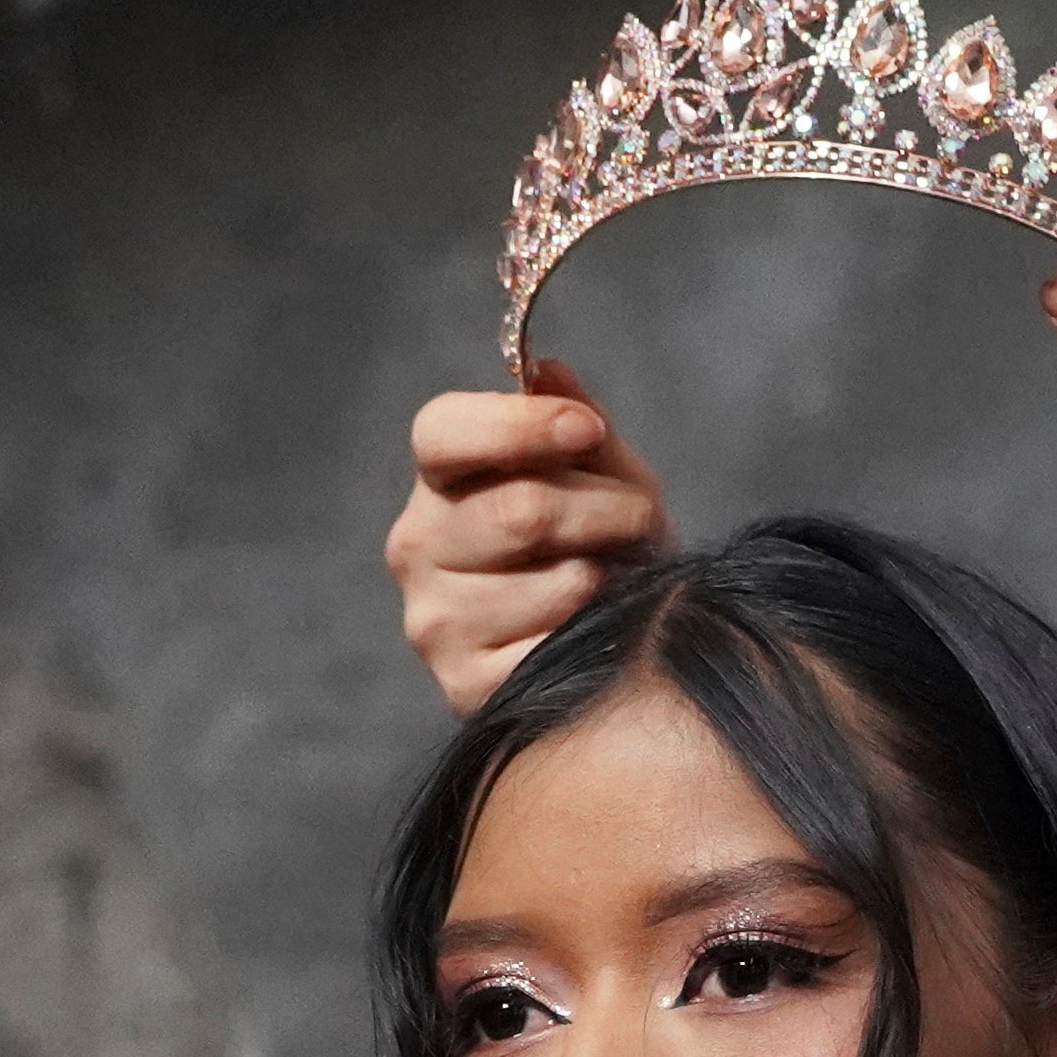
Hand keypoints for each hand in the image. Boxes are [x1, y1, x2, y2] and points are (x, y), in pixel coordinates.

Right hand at [387, 361, 675, 711]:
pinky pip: (556, 647)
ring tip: (619, 578)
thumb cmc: (600, 539)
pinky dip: (598, 634)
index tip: (586, 429)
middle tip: (639, 520)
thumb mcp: (601, 470)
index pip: (442, 433)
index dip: (519, 427)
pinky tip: (597, 628)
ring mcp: (434, 620)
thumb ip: (576, 423)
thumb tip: (548, 372)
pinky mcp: (463, 684)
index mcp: (440, 476)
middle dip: (605, 511)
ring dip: (612, 577)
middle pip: (521, 512)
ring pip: (554, 584)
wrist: (614, 635)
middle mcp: (417, 544)